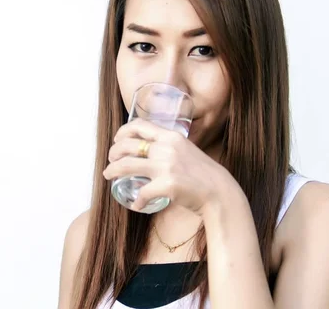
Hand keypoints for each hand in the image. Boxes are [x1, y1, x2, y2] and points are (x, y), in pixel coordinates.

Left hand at [103, 118, 235, 214]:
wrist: (220, 192)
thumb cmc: (204, 174)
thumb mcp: (187, 150)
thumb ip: (170, 147)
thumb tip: (151, 150)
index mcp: (171, 136)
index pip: (139, 125)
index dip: (123, 132)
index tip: (117, 140)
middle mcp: (167, 147)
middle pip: (127, 145)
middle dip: (113, 152)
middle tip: (111, 160)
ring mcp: (166, 166)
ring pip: (127, 165)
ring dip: (113, 170)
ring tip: (108, 175)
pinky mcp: (166, 185)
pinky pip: (142, 193)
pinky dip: (137, 200)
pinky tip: (136, 204)